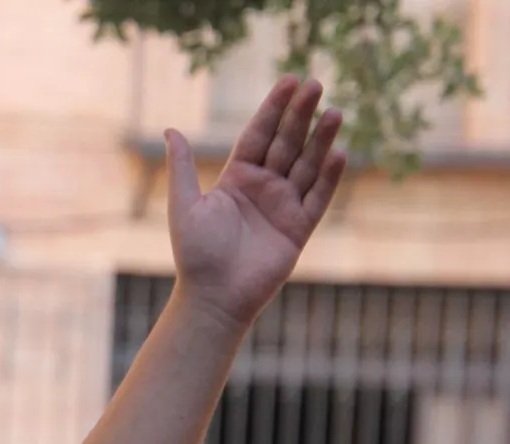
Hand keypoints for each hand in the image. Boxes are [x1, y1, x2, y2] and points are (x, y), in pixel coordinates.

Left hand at [166, 74, 347, 329]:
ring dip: (321, 140)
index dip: (274, 108)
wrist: (213, 296)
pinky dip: (328, 178)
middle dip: (301, 115)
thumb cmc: (195, 253)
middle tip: (316, 84)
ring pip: (307, 166)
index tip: (289, 81)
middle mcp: (264, 188)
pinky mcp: (298, 229)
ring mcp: (283, 206)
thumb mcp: (184, 204)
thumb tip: (170, 130)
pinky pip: (317, 199)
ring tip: (334, 113)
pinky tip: (338, 154)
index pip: (259, 135)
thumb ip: (182, 167)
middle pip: (287, 144)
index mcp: (237, 179)